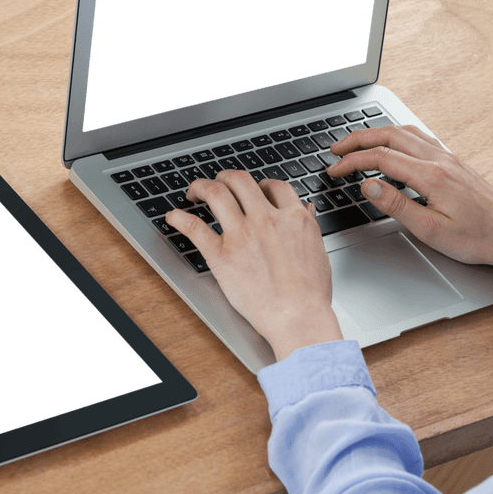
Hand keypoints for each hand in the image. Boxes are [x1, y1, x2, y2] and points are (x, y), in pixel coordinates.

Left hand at [165, 170, 342, 361]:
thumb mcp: (319, 252)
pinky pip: (194, 227)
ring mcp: (242, 234)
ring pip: (216, 193)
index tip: (254, 190)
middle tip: (220, 183)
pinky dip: (179, 218)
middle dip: (226, 177)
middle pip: (241, 180)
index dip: (261, 184)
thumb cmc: (310, 294)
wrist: (298, 317)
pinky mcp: (221, 254)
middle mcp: (266, 219)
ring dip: (201, 186)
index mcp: (293, 217)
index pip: (273, 186)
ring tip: (195, 190)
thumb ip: (309, 227)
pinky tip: (173, 216)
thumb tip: (306, 211)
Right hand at [328, 125, 492, 292]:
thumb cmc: (477, 238)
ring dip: (377, 133)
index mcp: (431, 176)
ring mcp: (448, 157)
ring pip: (405, 131)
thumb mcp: (431, 230)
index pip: (380, 158)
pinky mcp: (454, 161)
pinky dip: (397, 135)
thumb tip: (369, 186)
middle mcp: (439, 159)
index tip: (334, 170)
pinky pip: (420, 136)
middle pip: (389, 135)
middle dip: (358, 138)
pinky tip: (392, 143)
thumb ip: (397, 206)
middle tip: (335, 148)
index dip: (351, 162)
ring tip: (357, 142)